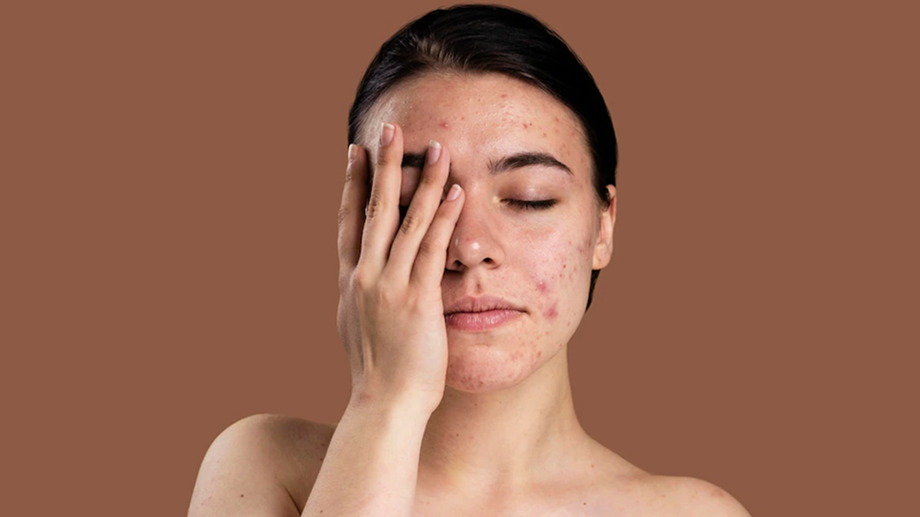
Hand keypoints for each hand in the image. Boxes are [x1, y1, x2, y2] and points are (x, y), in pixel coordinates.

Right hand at [336, 122, 463, 412]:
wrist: (383, 406)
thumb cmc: (377, 375)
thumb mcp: (359, 329)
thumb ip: (363, 299)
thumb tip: (364, 285)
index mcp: (349, 282)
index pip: (349, 221)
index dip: (352, 184)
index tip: (355, 153)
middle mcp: (364, 276)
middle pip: (373, 209)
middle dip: (381, 166)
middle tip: (388, 129)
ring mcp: (388, 285)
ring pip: (405, 221)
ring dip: (421, 180)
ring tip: (436, 147)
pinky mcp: (416, 298)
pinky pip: (432, 247)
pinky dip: (443, 216)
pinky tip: (455, 190)